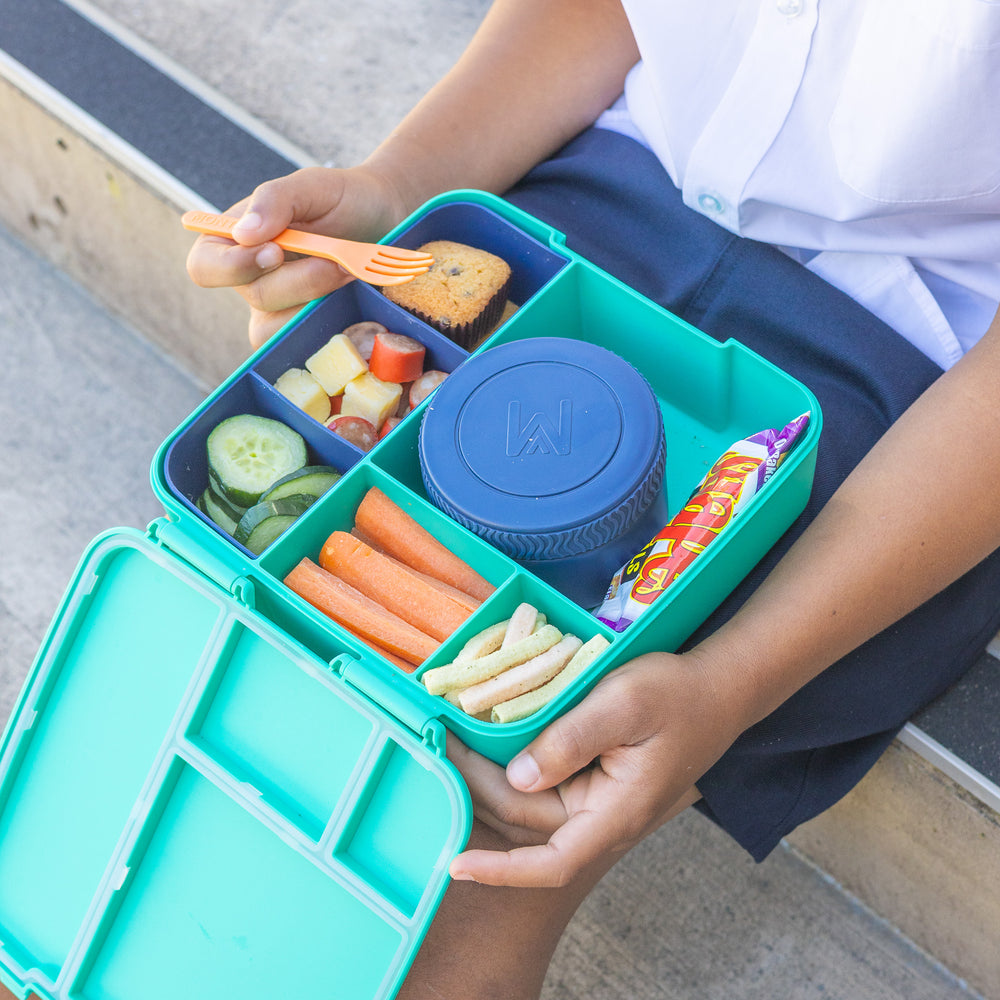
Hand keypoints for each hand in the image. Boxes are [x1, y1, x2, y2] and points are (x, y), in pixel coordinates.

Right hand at [185, 165, 412, 347]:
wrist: (386, 221)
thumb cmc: (342, 199)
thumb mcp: (310, 186)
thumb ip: (274, 200)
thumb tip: (243, 233)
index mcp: (232, 242)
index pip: (205, 268)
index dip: (233, 267)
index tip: (275, 252)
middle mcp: (250, 280)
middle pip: (255, 298)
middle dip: (300, 281)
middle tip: (336, 261)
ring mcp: (279, 309)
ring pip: (279, 328)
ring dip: (318, 302)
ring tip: (348, 274)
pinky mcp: (308, 328)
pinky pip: (305, 343)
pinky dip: (330, 325)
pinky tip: (350, 301)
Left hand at [447, 649, 743, 887]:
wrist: (716, 688)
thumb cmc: (675, 695)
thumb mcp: (623, 703)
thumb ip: (571, 740)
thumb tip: (519, 775)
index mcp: (616, 812)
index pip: (552, 863)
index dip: (502, 869)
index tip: (456, 865)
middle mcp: (602, 816)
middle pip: (525, 819)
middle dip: (479, 786)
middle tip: (443, 741)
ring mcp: (596, 800)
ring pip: (529, 802)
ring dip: (490, 777)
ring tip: (456, 740)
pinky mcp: (592, 781)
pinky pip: (544, 785)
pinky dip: (512, 767)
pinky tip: (493, 741)